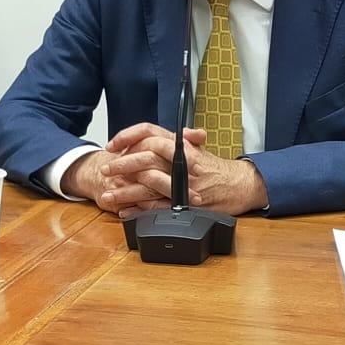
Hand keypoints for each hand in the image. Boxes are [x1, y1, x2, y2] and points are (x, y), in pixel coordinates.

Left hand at [98, 123, 267, 216]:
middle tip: (104, 171)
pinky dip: (139, 210)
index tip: (112, 145)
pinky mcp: (184, 203)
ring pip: (147, 185)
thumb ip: (175, 142)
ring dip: (125, 192)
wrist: (240, 184)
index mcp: (179, 144)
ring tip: (108, 196)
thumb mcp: (196, 148)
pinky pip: (157, 207)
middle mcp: (179, 160)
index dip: (127, 137)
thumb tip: (153, 138)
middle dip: (121, 165)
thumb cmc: (216, 168)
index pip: (148, 132)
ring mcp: (181, 183)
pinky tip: (125, 212)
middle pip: (144, 158)